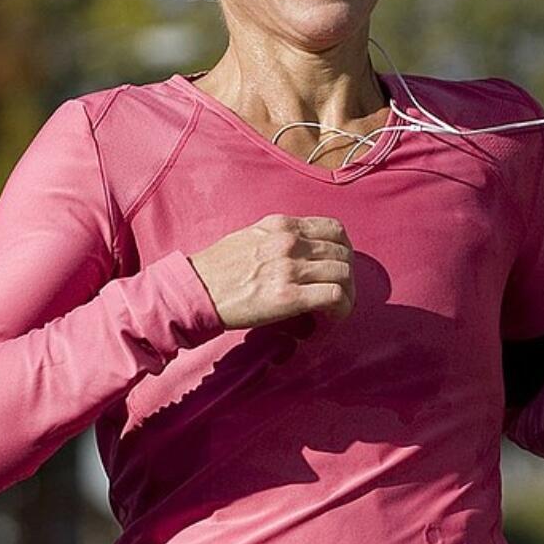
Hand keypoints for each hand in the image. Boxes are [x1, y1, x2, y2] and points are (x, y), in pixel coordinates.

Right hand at [189, 214, 354, 330]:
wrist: (195, 290)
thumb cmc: (218, 267)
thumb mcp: (252, 237)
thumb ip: (280, 237)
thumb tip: (305, 250)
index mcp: (282, 225)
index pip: (334, 229)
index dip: (344, 249)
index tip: (339, 265)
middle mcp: (289, 242)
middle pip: (343, 253)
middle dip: (348, 274)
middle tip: (341, 292)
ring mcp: (289, 269)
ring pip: (343, 274)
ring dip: (347, 293)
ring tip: (337, 307)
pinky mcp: (287, 297)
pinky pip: (334, 297)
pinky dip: (341, 308)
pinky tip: (332, 318)